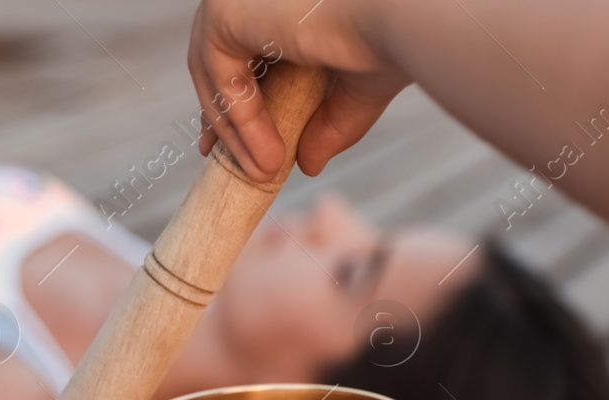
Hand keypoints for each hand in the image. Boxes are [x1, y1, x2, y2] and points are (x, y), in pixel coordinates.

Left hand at [188, 0, 409, 180]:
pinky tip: (269, 159)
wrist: (398, 17)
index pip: (238, 47)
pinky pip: (220, 76)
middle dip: (217, 111)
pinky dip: (241, 122)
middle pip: (214, 55)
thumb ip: (326, 123)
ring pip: (210, 69)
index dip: (231, 94)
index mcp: (276, 4)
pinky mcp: (225, 9)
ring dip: (233, 129)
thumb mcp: (353, 90)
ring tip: (263, 173)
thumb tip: (308, 166)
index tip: (229, 139)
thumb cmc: (390, 38)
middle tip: (221, 159)